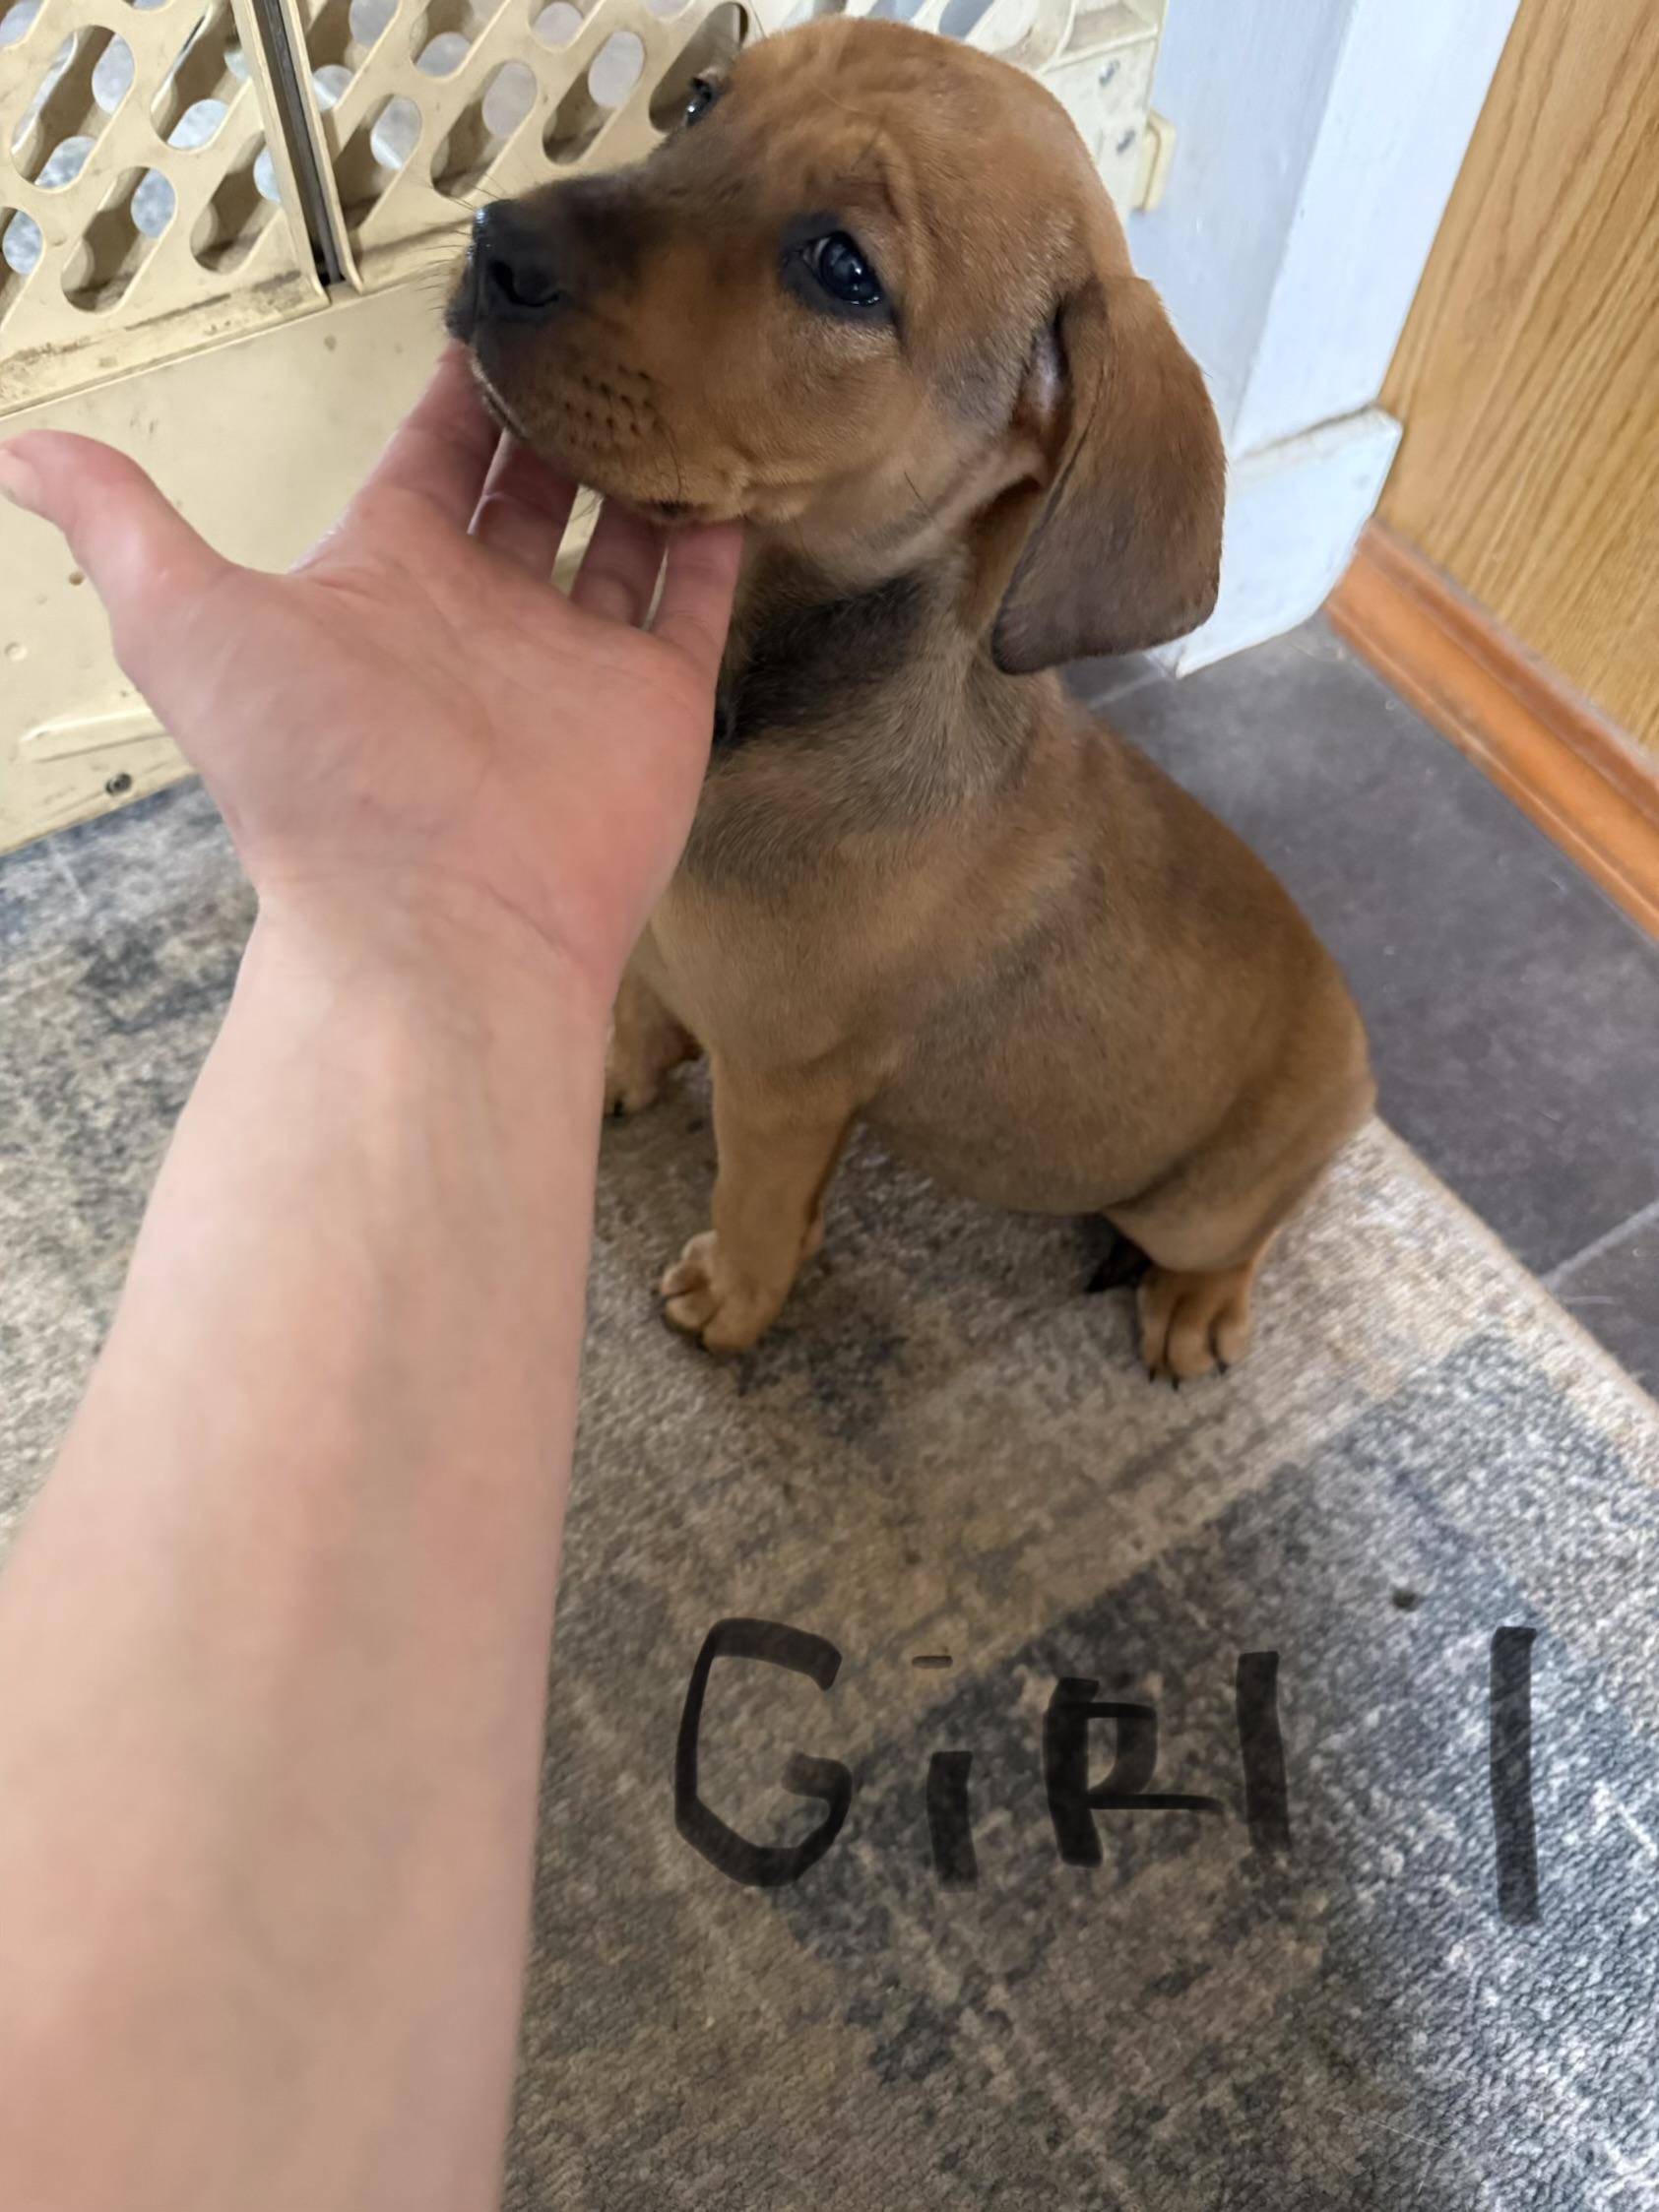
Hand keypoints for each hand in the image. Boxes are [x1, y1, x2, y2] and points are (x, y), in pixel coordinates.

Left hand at [0, 347, 740, 1000]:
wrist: (438, 920)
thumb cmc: (316, 777)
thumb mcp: (188, 622)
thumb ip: (124, 527)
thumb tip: (17, 451)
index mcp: (387, 576)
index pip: (431, 457)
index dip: (457, 386)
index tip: (494, 309)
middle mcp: (484, 611)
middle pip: (530, 486)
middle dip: (560, 409)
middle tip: (601, 323)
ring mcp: (576, 656)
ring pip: (621, 533)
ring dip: (644, 461)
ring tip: (680, 375)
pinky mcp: (657, 699)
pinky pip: (696, 601)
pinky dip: (719, 539)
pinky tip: (740, 465)